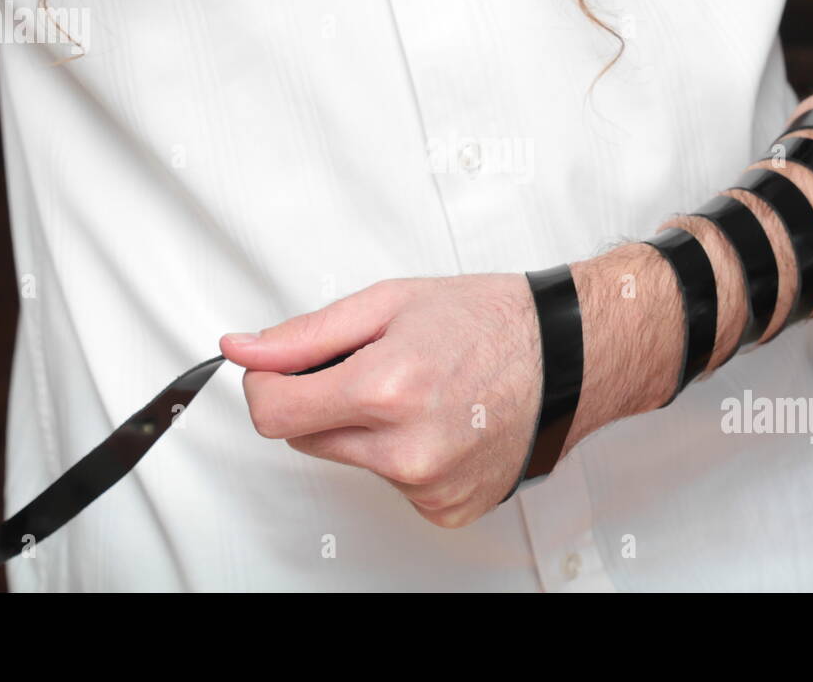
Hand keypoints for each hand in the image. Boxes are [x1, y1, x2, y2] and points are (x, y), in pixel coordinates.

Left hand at [222, 274, 542, 527]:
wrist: (568, 355)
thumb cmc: (490, 321)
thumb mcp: (388, 303)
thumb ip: (306, 335)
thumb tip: (244, 351)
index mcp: (385, 390)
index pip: (272, 414)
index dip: (265, 386)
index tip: (279, 372)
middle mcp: (406, 449)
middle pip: (307, 439)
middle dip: (324, 402)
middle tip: (374, 367)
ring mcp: (429, 486)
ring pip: (352, 461)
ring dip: (367, 430)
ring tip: (421, 392)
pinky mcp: (447, 509)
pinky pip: (393, 485)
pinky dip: (403, 456)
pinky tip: (441, 424)